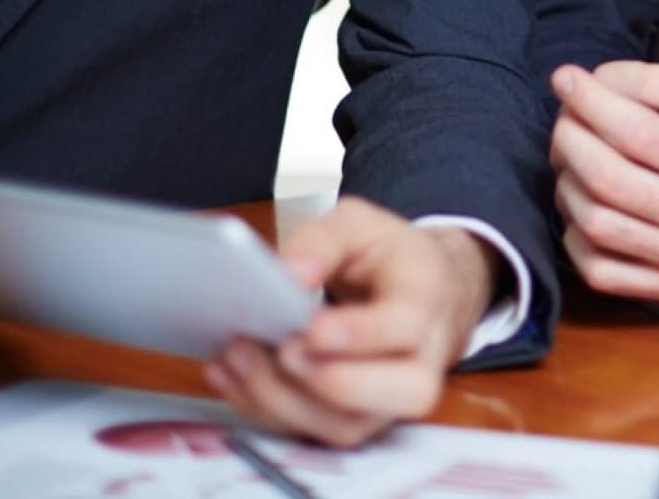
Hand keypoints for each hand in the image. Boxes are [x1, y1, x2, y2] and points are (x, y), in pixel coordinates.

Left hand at [206, 197, 498, 447]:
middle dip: (331, 381)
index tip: (311, 327)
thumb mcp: (358, 225)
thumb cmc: (385, 256)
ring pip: (347, 424)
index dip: (361, 334)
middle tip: (283, 348)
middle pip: (399, 393)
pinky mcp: (354, 418)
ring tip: (238, 353)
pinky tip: (230, 371)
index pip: (409, 326)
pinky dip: (263, 407)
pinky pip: (312, 432)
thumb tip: (289, 277)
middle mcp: (422, 358)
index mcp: (427, 296)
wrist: (414, 290)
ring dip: (282, 398)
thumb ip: (322, 241)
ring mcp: (390, 399)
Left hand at [550, 0, 658, 300]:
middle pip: (609, 181)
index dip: (594, 102)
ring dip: (567, 184)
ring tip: (570, 152)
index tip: (568, 77)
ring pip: (598, 226)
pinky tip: (583, 202)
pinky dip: (577, 236)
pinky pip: (603, 270)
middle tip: (562, 113)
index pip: (640, 135)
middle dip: (570, 139)